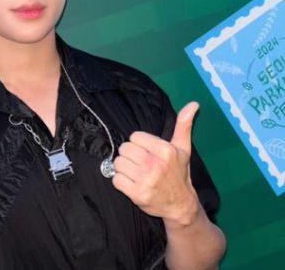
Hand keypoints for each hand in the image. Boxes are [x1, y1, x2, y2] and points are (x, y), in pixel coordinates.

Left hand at [111, 101, 201, 225]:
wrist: (181, 205)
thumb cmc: (179, 173)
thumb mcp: (183, 148)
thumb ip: (184, 125)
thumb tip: (194, 103)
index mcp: (165, 150)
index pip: (134, 137)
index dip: (138, 144)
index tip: (147, 153)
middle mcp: (155, 164)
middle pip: (124, 149)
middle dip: (130, 156)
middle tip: (140, 164)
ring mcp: (146, 180)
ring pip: (118, 163)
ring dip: (124, 169)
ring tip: (136, 173)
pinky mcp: (137, 194)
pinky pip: (116, 179)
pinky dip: (120, 182)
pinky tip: (132, 184)